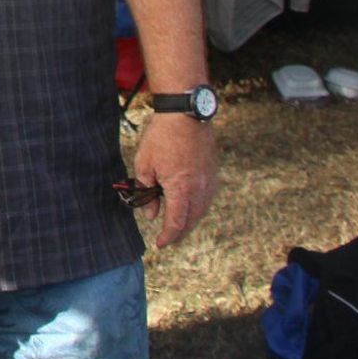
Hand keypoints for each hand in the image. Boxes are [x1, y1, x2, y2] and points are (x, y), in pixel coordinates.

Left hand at [132, 112, 218, 247]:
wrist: (185, 114)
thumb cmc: (161, 136)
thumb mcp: (144, 163)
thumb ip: (147, 191)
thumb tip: (151, 214)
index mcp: (181, 188)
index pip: (176, 222)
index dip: (168, 236)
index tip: (160, 244)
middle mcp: (199, 189)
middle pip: (191, 220)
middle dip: (179, 232)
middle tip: (168, 238)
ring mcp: (209, 181)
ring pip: (201, 210)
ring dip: (190, 220)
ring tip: (178, 225)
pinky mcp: (213, 173)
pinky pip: (207, 197)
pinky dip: (198, 207)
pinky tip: (189, 206)